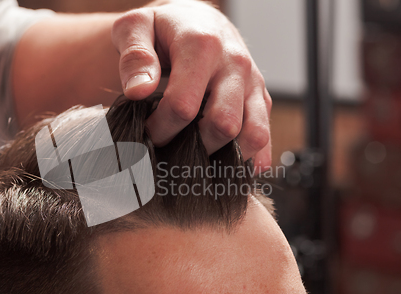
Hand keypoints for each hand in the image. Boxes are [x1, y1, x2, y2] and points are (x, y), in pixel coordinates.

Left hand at [112, 0, 271, 169]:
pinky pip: (265, 136)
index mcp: (203, 46)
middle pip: (223, 125)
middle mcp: (235, 64)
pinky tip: (226, 165)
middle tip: (172, 145)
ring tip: (196, 155)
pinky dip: (249, 159)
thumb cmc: (165, 28)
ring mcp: (252, 83)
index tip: (148, 132)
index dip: (160, 128)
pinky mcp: (261, 98)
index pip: (183, 106)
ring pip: (253, 135)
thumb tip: (138, 91)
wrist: (198, 21)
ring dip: (223, 156)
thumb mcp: (138, 28)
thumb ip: (135, 57)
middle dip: (192, 146)